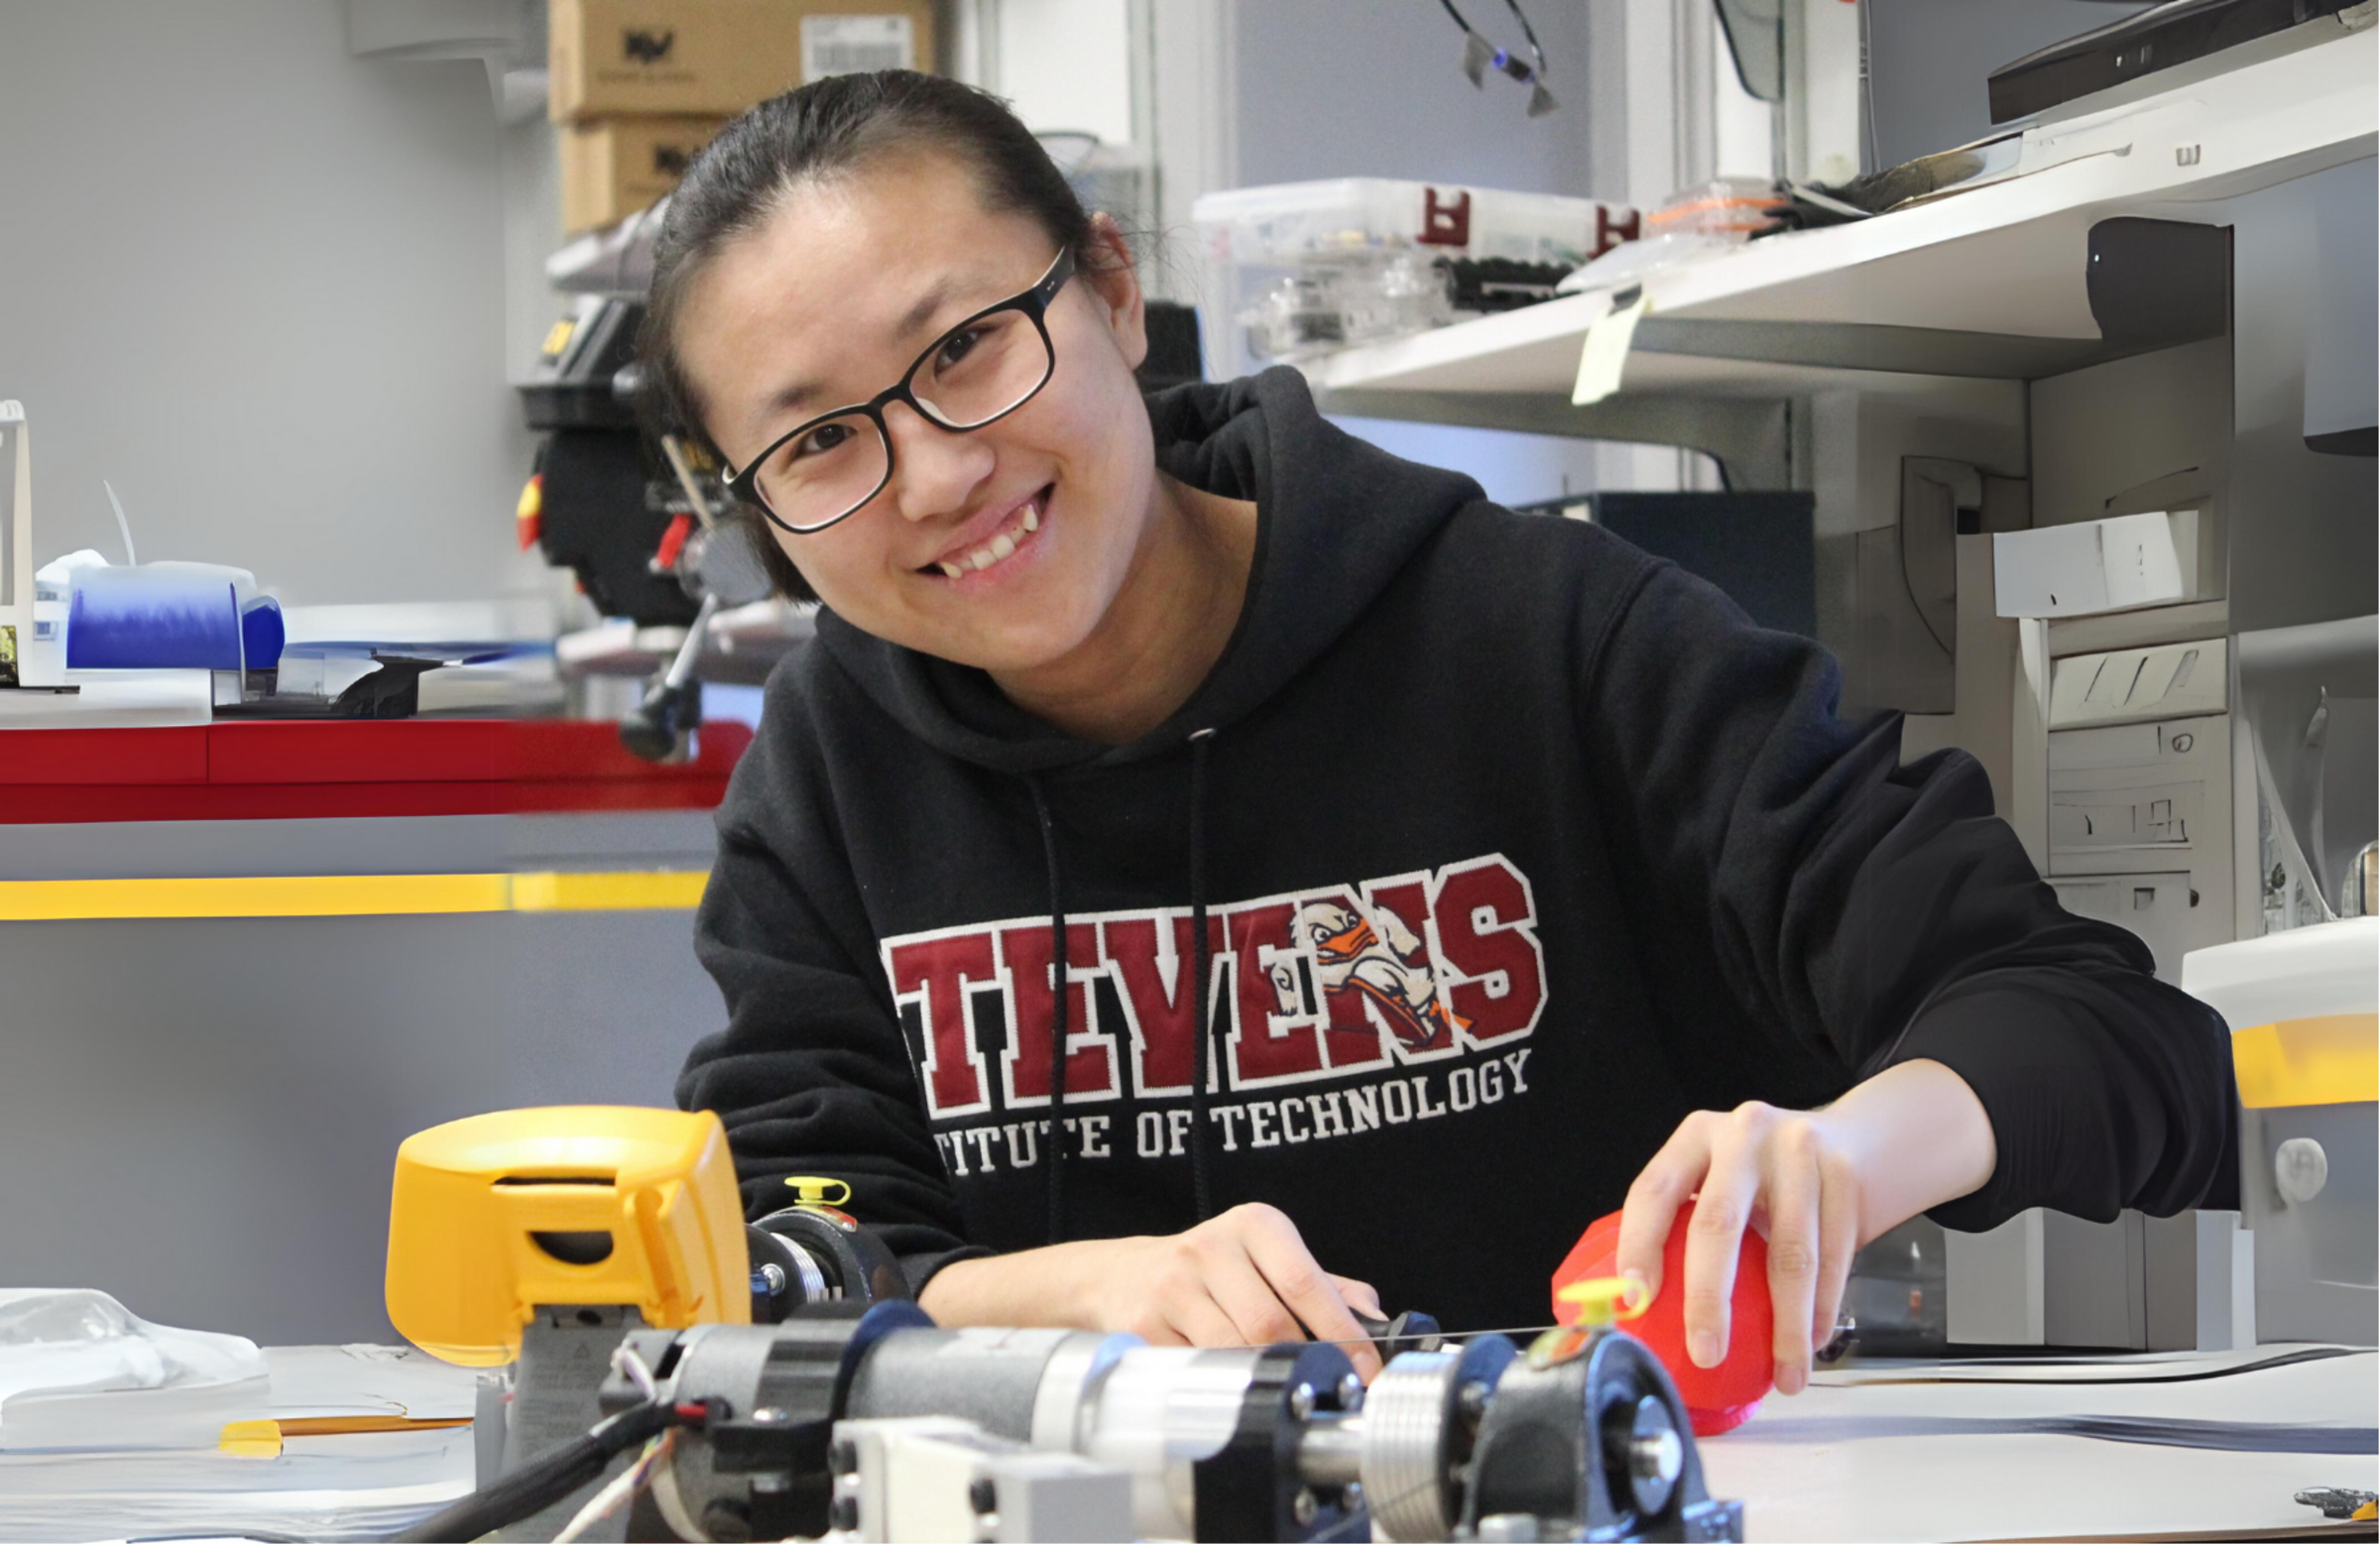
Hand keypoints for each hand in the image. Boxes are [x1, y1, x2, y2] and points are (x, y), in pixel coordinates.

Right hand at [919, 1202, 1385, 1379]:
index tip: (1367, 1372)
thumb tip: (1376, 1317)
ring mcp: (1174, 1284)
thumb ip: (1323, 1286)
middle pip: (1272, 1325)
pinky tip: (1223, 1384)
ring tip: (1271, 1387)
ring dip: (1259, 1379)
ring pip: (1234, 1352)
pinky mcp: (1145, 1324)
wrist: (1119, 1275)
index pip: (1308, 1283)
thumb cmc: (1207, 1272)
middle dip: (1301, 1364)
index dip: (1343, 1334)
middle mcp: (1213, 1246)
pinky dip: (1218, 1384)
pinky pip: (1197, 1369)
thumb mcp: (1265, 1260)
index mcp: (1256, 1225)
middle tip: (1321, 1389)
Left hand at [1614, 1058, 1994, 1397]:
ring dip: (1787, 1326)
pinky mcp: (1845, 1177)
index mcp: (1696, 1136)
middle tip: (1705, 1355)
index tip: (1634, 1302)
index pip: (1654, 1191)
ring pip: (1791, 1254)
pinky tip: (1812, 1344)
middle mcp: (1744, 1135)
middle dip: (1709, 1298)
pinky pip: (1834, 1259)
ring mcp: (1799, 1151)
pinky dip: (1823, 1310)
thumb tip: (1645, 1312)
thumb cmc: (1764, 1174)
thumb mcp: (1718, 1174)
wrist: (1853, 1139)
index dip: (1640, 1245)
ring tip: (1784, 1376)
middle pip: (1719, 1223)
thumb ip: (1686, 1223)